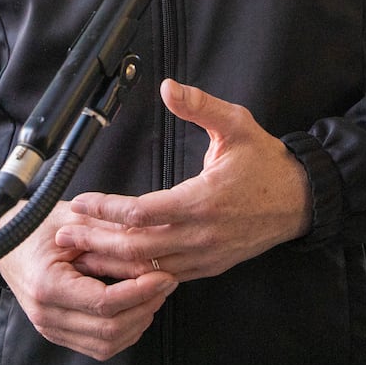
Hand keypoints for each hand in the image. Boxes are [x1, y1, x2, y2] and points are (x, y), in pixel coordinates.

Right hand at [0, 200, 176, 360]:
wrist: (7, 242)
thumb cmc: (38, 226)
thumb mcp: (75, 218)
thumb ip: (111, 235)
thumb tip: (150, 254)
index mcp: (47, 285)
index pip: (104, 303)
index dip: (140, 292)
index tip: (163, 276)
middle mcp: (46, 314)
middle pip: (109, 329)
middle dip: (145, 307)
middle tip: (166, 283)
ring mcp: (50, 328)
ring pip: (106, 344)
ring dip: (138, 322)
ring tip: (154, 295)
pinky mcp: (57, 333)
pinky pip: (98, 347)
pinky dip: (124, 333)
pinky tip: (136, 309)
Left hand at [59, 79, 308, 281]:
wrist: (301, 200)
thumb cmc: (266, 161)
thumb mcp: (237, 125)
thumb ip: (201, 106)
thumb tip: (169, 87)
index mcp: (203, 200)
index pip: (142, 212)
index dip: (106, 210)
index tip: (80, 202)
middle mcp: (201, 234)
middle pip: (137, 246)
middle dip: (96, 241)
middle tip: (64, 233)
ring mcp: (205, 256)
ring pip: (148, 269)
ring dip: (111, 262)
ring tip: (78, 254)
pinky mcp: (209, 267)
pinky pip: (165, 277)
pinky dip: (136, 275)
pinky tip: (114, 268)